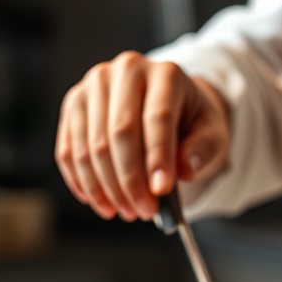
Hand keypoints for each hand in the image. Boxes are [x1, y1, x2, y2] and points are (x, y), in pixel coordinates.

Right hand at [55, 52, 230, 221]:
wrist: (168, 104)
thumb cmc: (191, 121)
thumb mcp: (212, 133)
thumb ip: (203, 149)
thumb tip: (184, 169)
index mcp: (165, 73)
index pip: (158, 117)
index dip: (158, 158)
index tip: (161, 192)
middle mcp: (126, 70)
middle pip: (120, 132)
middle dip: (130, 180)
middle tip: (143, 211)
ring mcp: (94, 85)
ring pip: (91, 145)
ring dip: (105, 187)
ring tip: (125, 211)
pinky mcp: (74, 103)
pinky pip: (69, 149)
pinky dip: (82, 182)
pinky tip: (100, 202)